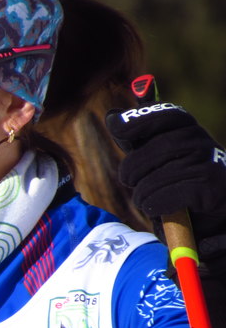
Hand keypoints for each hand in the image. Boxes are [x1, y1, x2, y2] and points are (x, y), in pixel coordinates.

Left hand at [105, 102, 225, 244]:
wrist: (210, 214)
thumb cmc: (175, 180)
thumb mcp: (155, 157)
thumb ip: (136, 139)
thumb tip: (112, 117)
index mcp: (188, 129)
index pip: (168, 114)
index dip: (139, 119)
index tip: (116, 129)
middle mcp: (204, 142)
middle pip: (164, 145)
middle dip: (135, 164)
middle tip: (126, 179)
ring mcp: (212, 165)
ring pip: (167, 172)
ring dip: (144, 190)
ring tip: (140, 199)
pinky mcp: (215, 189)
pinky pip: (176, 193)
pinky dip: (156, 202)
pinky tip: (153, 208)